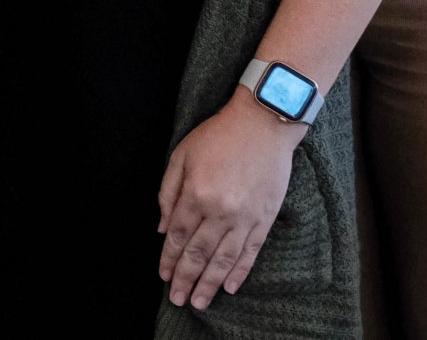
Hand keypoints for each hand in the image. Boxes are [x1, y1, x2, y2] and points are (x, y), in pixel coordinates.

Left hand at [157, 98, 302, 311]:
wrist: (263, 123)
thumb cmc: (219, 135)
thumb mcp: (181, 154)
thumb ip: (169, 192)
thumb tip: (161, 228)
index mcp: (196, 194)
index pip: (177, 236)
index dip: (168, 258)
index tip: (163, 275)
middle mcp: (220, 211)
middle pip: (198, 253)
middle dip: (185, 278)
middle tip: (177, 299)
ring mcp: (245, 217)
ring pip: (224, 260)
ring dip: (210, 284)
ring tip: (199, 302)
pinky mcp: (265, 218)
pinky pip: (250, 252)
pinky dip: (240, 272)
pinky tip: (230, 287)